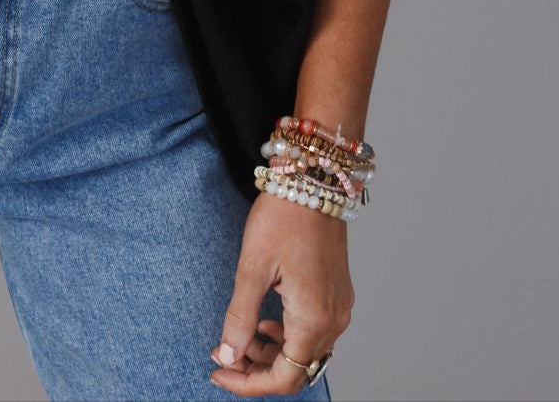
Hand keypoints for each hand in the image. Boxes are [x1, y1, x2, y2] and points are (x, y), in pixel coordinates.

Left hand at [208, 194, 353, 394]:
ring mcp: (339, 307)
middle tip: (223, 354)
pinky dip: (287, 335)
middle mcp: (334, 319)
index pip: (284, 377)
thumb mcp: (253, 268)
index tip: (219, 374)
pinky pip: (314, 331)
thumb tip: (228, 357)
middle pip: (296, 369)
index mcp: (314, 318)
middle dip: (257, 369)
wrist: (313, 178)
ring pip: (305, 352)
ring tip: (240, 336)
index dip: (249, 383)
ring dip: (271, 353)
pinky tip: (266, 320)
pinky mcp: (338, 293)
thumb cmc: (283, 216)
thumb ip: (241, 318)